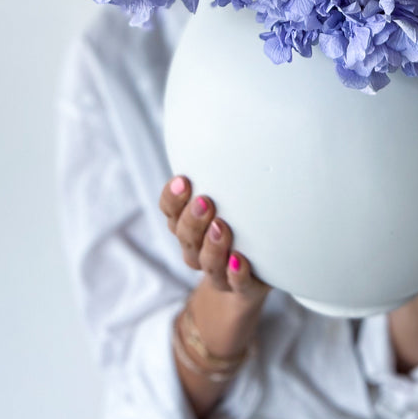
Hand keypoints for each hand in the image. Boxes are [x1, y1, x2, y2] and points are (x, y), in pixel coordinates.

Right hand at [159, 175, 271, 312]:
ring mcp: (217, 272)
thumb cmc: (237, 229)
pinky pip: (236, 284)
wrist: (246, 284)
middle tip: (204, 201)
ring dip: (212, 245)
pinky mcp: (241, 287)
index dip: (172, 198)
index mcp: (187, 227)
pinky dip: (235, 273)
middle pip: (185, 236)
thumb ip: (220, 177)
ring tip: (221, 227)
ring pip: (206, 262)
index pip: (170, 212)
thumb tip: (223, 131)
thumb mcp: (226, 200)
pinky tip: (239, 260)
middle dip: (192, 219)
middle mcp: (196, 250)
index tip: (184, 180)